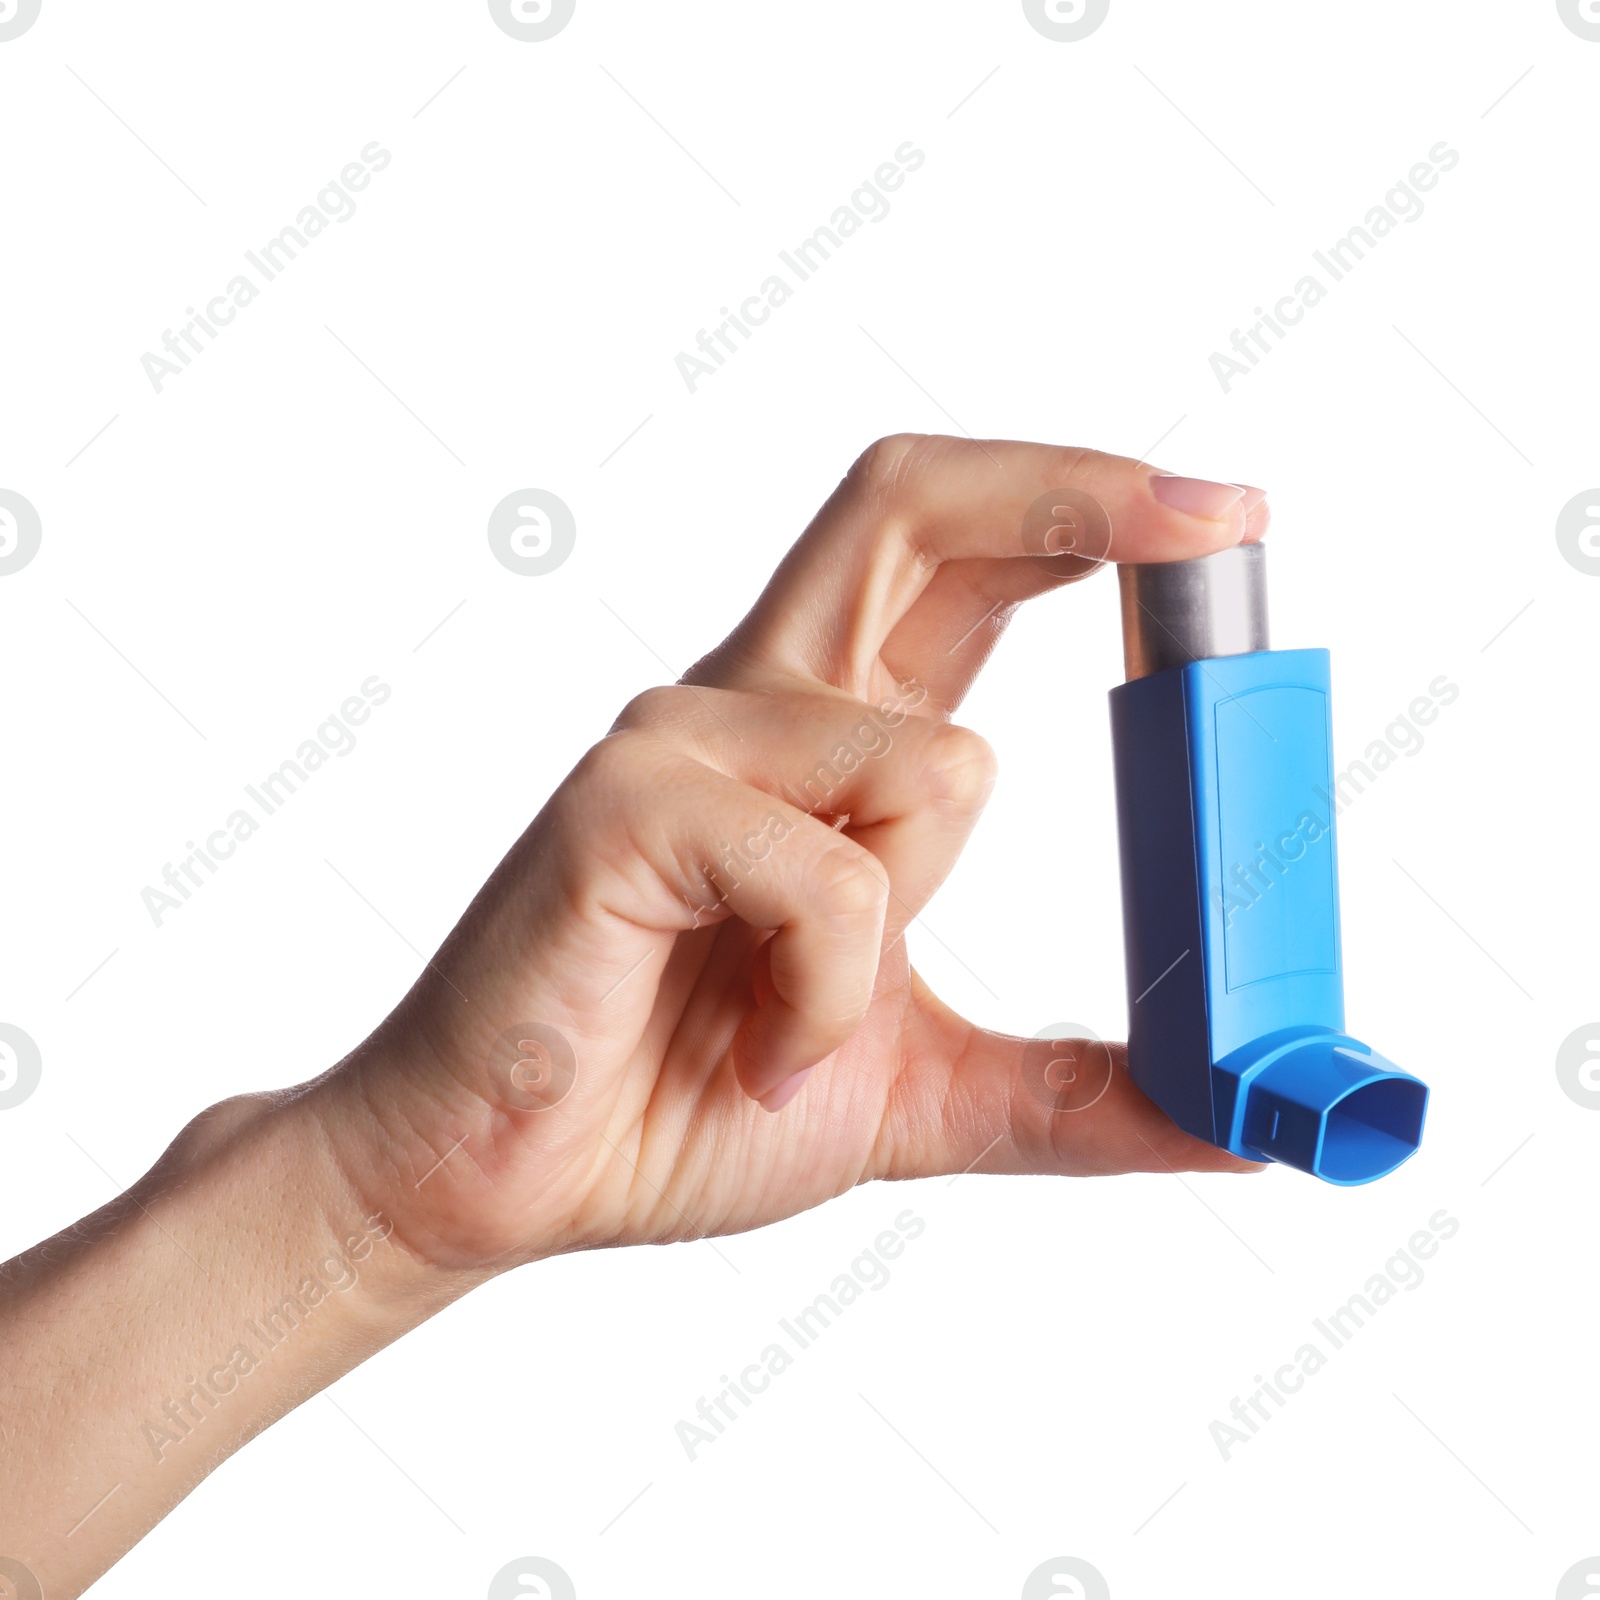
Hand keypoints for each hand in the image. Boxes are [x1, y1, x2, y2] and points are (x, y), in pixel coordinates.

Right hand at [317, 435, 1266, 1274]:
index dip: (1084, 507)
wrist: (509, 1182)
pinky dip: (830, 989)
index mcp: (826, 738)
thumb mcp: (919, 1092)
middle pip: (911, 505)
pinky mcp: (624, 808)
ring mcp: (681, 741)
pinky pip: (828, 873)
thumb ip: (1073, 1091)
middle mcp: (754, 704)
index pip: (954, 553)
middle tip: (1218, 517)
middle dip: (1075, 489)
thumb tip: (1239, 1124)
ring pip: (931, 761)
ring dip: (915, 917)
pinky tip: (758, 1046)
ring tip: (798, 1027)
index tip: (1222, 518)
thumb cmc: (682, 1101)